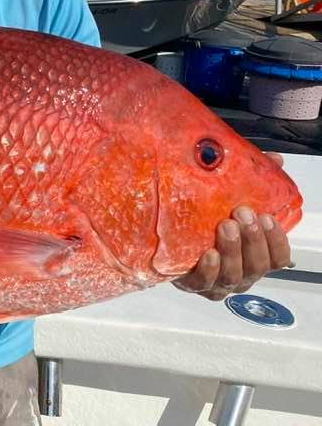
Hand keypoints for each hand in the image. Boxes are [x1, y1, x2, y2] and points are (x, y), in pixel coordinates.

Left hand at [174, 154, 291, 299]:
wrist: (165, 237)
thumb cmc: (207, 220)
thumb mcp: (230, 198)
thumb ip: (254, 180)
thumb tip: (275, 159)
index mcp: (255, 255)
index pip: (278, 257)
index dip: (276, 240)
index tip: (266, 216)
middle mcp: (241, 272)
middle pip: (257, 265)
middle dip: (252, 239)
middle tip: (241, 214)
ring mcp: (218, 281)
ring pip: (234, 275)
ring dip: (233, 250)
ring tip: (225, 227)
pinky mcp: (193, 284)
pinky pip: (205, 283)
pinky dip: (209, 270)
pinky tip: (209, 254)